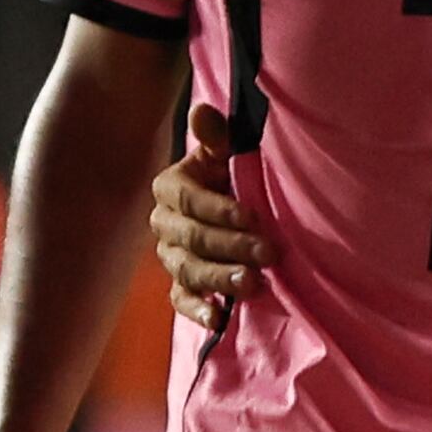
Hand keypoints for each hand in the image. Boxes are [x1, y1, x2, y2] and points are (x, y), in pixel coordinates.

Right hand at [149, 105, 268, 325]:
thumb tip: (202, 112)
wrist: (231, 202)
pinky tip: (218, 319)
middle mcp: (164, 224)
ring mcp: (170, 257)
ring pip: (188, 271)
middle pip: (191, 240)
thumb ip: (215, 136)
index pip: (188, 200)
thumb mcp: (225, 151)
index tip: (252, 216)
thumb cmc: (230, 173)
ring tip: (252, 284)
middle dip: (231, 247)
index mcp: (170, 188)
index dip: (219, 210)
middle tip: (268, 253)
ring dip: (219, 279)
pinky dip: (197, 311)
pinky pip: (180, 300)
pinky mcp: (180, 284)